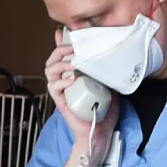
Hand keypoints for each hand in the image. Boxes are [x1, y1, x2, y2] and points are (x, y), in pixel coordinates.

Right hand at [45, 29, 118, 158]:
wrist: (100, 132)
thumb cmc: (103, 111)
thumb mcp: (110, 87)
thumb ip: (109, 73)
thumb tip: (117, 59)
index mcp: (75, 75)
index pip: (64, 56)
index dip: (62, 43)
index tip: (67, 34)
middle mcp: (65, 80)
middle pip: (53, 59)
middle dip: (60, 50)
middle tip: (71, 47)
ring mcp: (62, 91)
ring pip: (50, 70)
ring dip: (60, 63)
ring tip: (72, 63)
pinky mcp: (60, 101)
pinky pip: (53, 87)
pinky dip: (61, 81)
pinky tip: (71, 79)